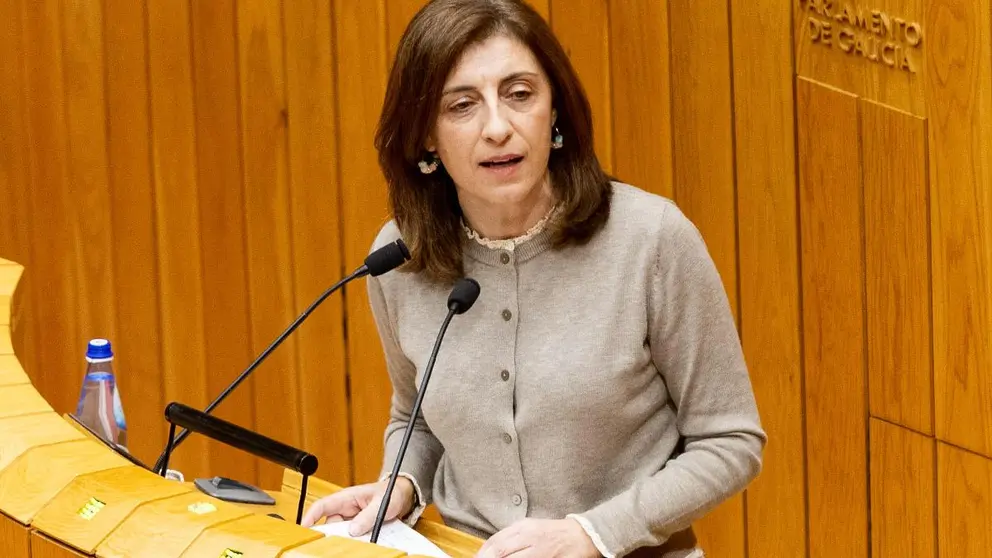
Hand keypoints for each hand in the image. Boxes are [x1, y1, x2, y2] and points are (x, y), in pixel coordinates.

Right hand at [300, 477, 415, 535]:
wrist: (403, 496)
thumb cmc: (392, 493)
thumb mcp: (382, 503)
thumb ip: (369, 515)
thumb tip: (353, 530)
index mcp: (347, 497)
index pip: (323, 505)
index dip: (310, 516)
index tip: (304, 528)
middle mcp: (346, 509)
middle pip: (330, 524)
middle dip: (330, 534)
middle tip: (334, 544)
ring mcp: (352, 519)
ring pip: (340, 533)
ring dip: (344, 539)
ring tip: (353, 544)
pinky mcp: (359, 527)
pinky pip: (352, 536)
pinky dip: (354, 541)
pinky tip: (361, 544)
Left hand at [475, 518, 599, 557]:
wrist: (582, 535)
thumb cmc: (554, 533)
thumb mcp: (531, 528)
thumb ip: (512, 537)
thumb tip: (491, 549)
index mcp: (523, 527)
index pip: (496, 541)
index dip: (483, 553)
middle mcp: (529, 536)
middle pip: (501, 551)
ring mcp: (539, 550)